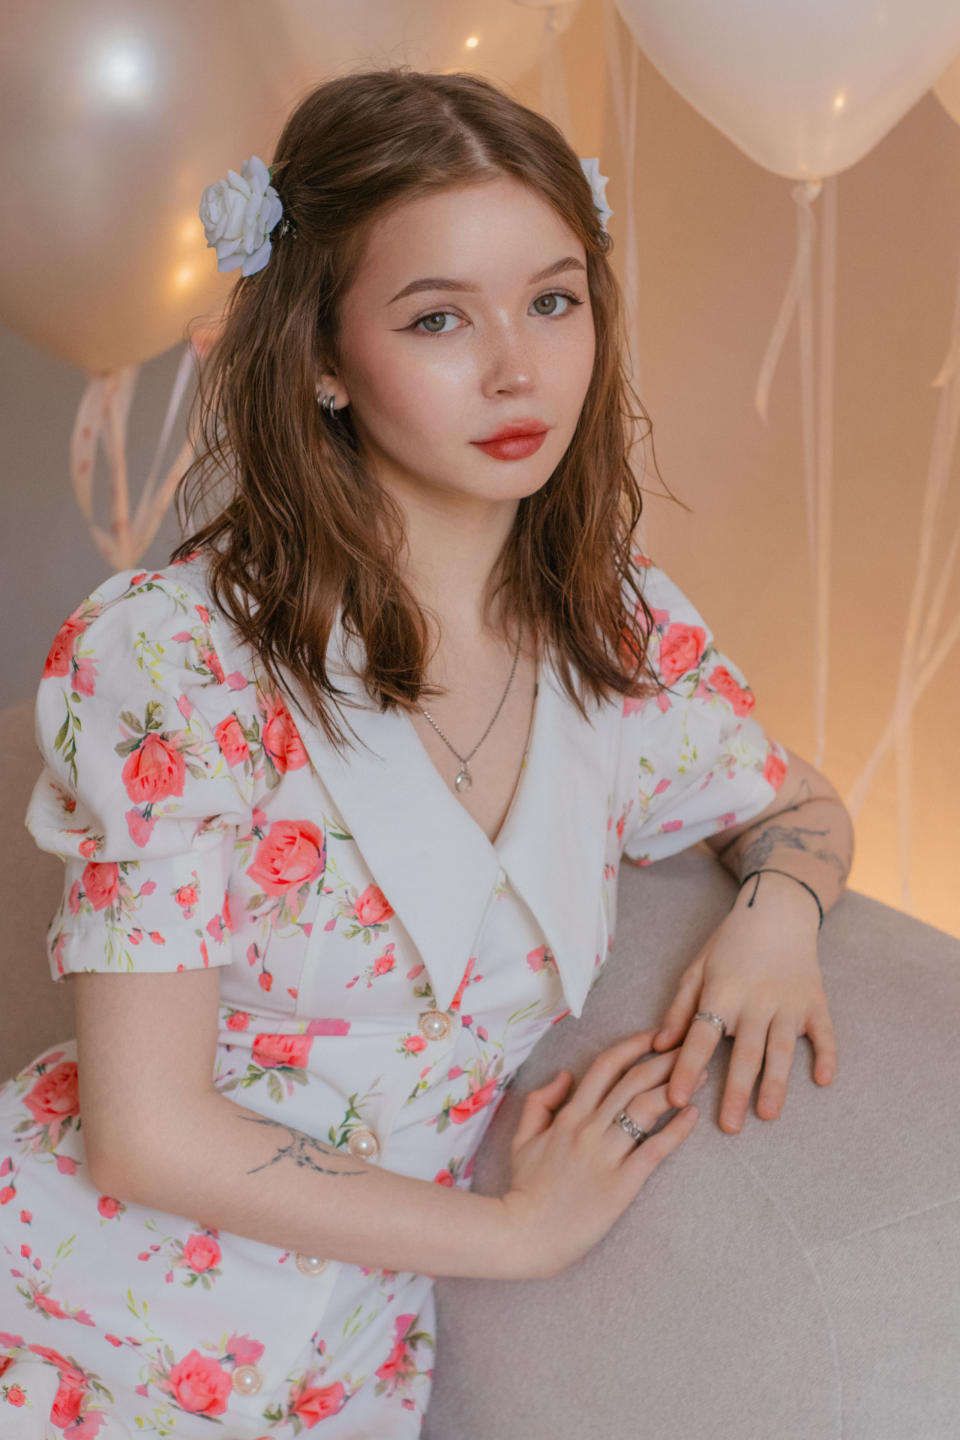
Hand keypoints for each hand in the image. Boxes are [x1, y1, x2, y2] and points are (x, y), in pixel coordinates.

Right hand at [501, 1028, 707, 1279]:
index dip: (633, 1046)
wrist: (525, 1233)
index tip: (655, 1036)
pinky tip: (692, 1115)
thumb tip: (566, 1074)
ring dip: (675, 1087)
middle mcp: (590, 1128)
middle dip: (665, 1060)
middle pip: (633, 1081)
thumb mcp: (522, 1137)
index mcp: (569, 1115)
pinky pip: (654, 1150)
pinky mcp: (622, 1183)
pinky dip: (676, 1130)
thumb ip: (542, 1102)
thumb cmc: (524, 1188)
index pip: (606, 1067)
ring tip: (700, 1076)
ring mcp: (607, 1155)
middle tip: (690, 1048)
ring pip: (645, 1109)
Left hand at [650, 891, 836, 1133]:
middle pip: (744, 1052)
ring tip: (768, 1115)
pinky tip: (824, 1080)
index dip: (687, 1067)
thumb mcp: (697, 968)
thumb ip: (679, 1008)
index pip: (702, 1035)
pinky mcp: (815, 1003)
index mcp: (723, 991)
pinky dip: (826, 1055)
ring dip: (776, 1084)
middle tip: (729, 1127)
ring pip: (782, 1050)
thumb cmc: (730, 943)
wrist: (778, 911)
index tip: (677, 1097)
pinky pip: (824, 1033)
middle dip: (735, 1091)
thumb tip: (659, 1045)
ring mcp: (789, 1003)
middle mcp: (756, 1001)